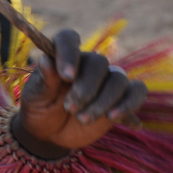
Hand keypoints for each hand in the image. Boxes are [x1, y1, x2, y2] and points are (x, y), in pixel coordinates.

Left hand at [15, 29, 147, 158]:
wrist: (50, 132)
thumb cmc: (39, 107)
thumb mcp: (35, 96)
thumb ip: (44, 80)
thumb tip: (46, 60)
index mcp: (62, 56)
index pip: (69, 39)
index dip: (69, 53)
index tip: (66, 76)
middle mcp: (86, 64)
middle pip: (99, 62)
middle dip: (86, 88)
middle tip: (70, 108)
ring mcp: (106, 80)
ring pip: (119, 78)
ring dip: (103, 101)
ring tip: (83, 119)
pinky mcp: (121, 98)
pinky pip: (137, 91)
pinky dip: (129, 104)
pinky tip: (113, 117)